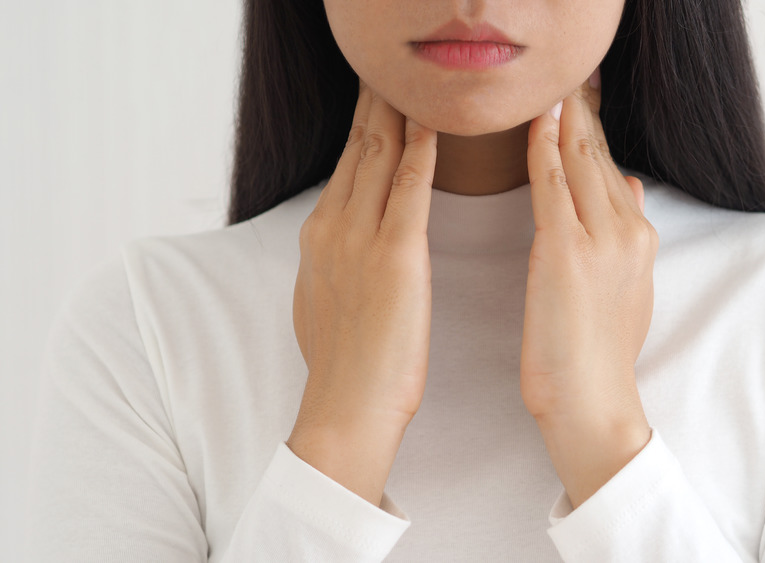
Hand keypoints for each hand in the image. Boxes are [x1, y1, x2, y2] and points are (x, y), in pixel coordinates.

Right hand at [288, 80, 436, 504]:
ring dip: (397, 111)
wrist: (346, 408)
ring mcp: (359, 239)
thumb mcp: (324, 300)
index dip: (363, 125)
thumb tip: (338, 247)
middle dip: (377, 103)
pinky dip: (420, 150)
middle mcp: (332, 227)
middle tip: (393, 70)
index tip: (377, 96)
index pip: (345, 164)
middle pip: (358, 147)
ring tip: (413, 78)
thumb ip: (333, 262)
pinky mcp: (393, 257)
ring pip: (378, 155)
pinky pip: (408, 189)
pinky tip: (432, 122)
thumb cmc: (345, 365)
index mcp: (319, 236)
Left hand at [521, 69, 655, 507]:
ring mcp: (601, 238)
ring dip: (562, 120)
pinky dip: (542, 148)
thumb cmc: (598, 354)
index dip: (590, 131)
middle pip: (597, 155)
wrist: (593, 401)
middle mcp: (628, 229)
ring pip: (578, 161)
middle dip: (578, 114)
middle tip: (561, 80)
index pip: (611, 168)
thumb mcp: (628, 288)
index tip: (574, 101)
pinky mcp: (567, 251)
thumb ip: (626, 233)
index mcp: (639, 237)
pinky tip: (536, 121)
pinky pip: (552, 184)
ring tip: (548, 86)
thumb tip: (628, 185)